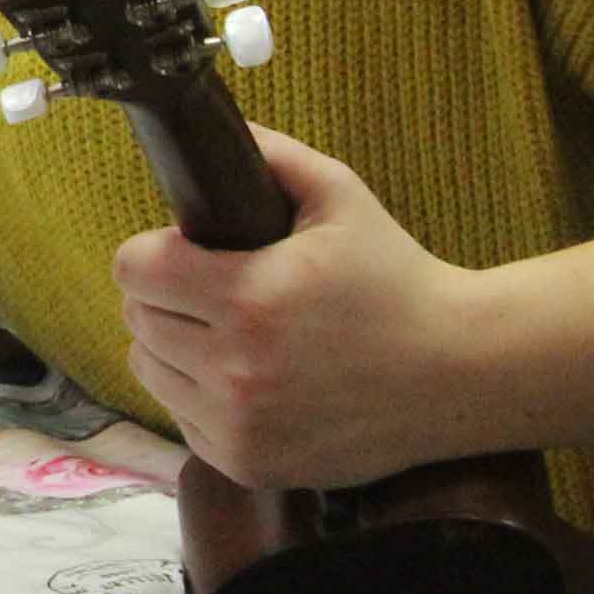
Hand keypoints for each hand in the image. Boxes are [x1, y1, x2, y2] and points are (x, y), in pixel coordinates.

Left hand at [111, 126, 479, 488]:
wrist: (460, 372)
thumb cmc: (398, 279)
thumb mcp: (340, 196)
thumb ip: (269, 156)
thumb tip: (209, 130)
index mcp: (248, 300)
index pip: (134, 270)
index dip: (154, 253)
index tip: (187, 251)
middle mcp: (235, 370)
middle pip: (137, 318)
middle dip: (164, 296)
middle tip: (213, 289)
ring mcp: (240, 424)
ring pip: (150, 370)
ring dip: (173, 347)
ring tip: (225, 332)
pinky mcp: (248, 463)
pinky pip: (181, 417)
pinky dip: (198, 396)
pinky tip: (244, 378)